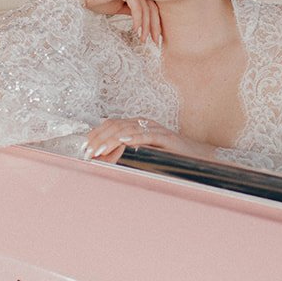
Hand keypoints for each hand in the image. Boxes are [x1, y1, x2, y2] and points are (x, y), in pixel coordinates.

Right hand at [73, 0, 161, 44]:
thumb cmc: (95, 1)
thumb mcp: (118, 8)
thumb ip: (131, 11)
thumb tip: (143, 22)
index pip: (151, 6)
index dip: (156, 22)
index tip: (156, 37)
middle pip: (152, 6)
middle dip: (155, 25)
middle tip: (156, 41)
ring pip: (146, 6)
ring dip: (146, 25)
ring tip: (143, 39)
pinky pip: (136, 5)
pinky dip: (138, 18)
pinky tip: (135, 29)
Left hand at [84, 117, 212, 163]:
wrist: (197, 157)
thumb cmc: (169, 156)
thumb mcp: (144, 152)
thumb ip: (128, 150)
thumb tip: (106, 156)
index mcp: (138, 125)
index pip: (112, 124)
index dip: (96, 134)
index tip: (84, 146)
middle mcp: (145, 123)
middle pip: (116, 126)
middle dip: (100, 138)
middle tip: (88, 151)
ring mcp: (156, 129)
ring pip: (129, 130)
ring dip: (112, 140)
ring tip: (100, 149)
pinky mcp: (167, 138)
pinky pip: (148, 135)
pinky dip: (134, 138)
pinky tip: (123, 142)